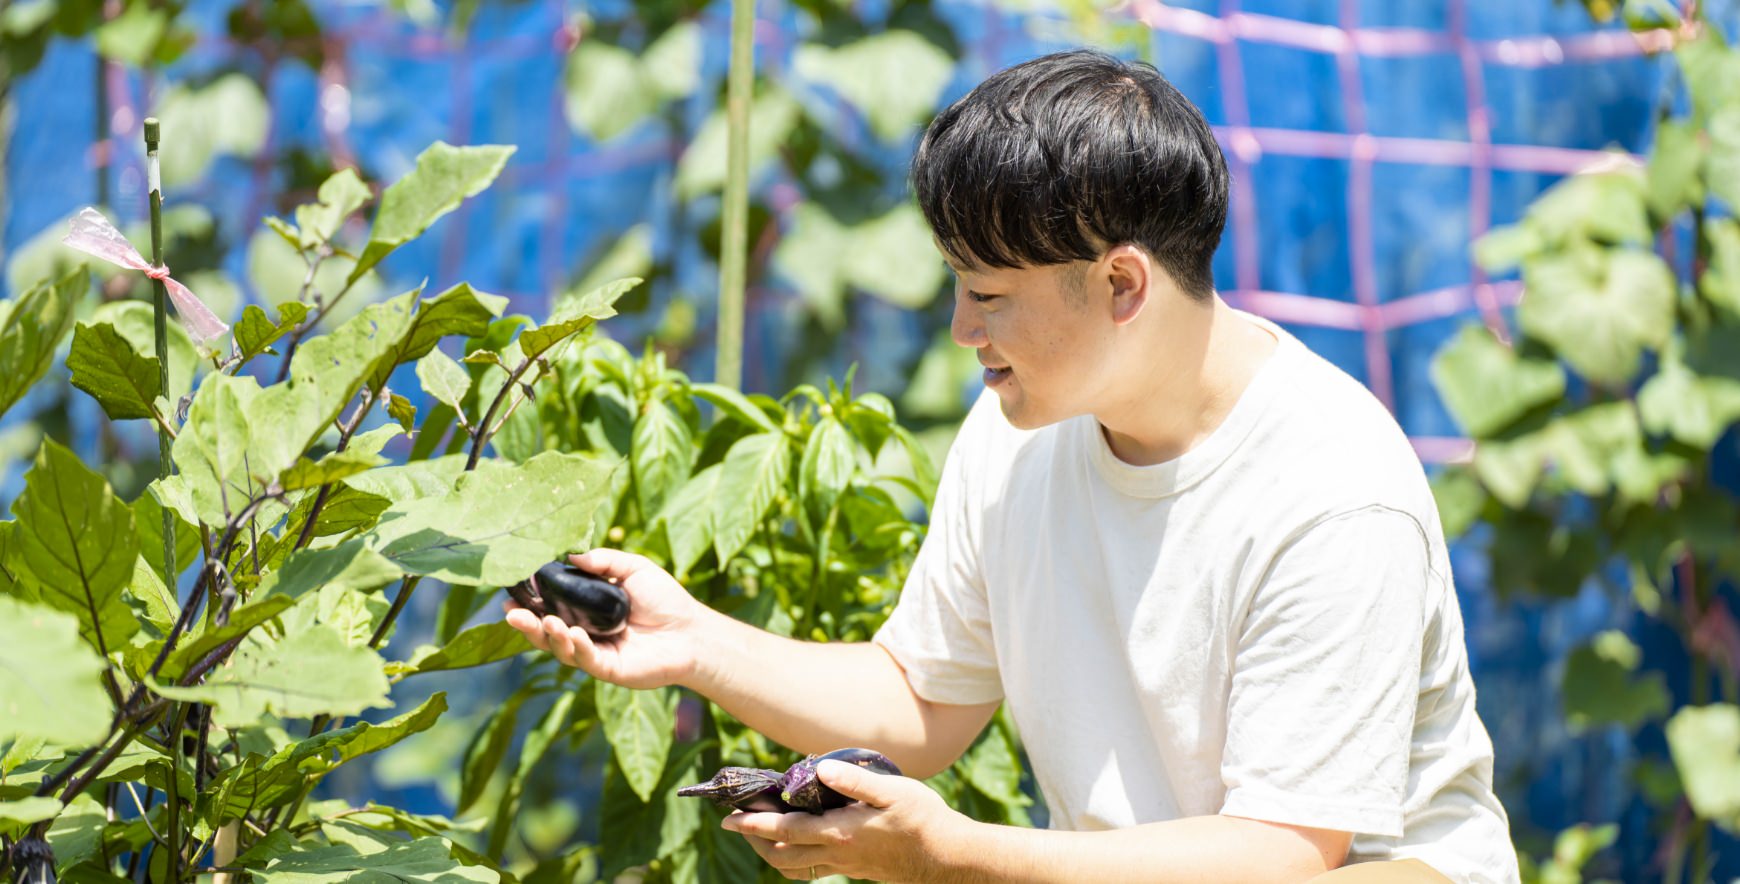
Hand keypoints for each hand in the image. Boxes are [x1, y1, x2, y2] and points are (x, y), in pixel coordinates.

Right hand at [504, 549, 709, 688]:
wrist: (692, 631)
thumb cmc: (666, 599)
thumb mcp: (634, 569)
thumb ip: (603, 561)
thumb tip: (570, 553)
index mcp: (589, 609)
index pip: (552, 606)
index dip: (531, 601)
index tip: (511, 593)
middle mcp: (587, 632)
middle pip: (547, 631)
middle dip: (527, 623)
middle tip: (510, 612)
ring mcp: (595, 652)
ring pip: (560, 648)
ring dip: (548, 635)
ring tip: (544, 621)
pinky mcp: (607, 669)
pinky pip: (584, 659)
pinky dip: (575, 646)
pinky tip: (573, 633)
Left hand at [721, 759, 974, 882]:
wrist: (946, 858)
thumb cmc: (923, 819)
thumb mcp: (893, 791)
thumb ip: (855, 781)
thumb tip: (820, 767)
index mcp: (840, 833)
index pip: (786, 831)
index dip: (755, 824)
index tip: (730, 817)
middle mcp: (837, 854)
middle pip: (781, 856)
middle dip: (754, 841)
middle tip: (736, 823)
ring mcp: (845, 866)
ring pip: (795, 867)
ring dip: (771, 852)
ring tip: (759, 834)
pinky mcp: (855, 869)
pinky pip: (813, 869)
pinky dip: (795, 857)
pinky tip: (799, 842)